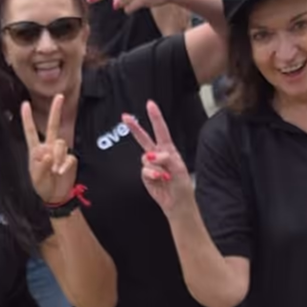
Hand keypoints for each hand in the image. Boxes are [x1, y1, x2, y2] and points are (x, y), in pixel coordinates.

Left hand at [21, 95, 78, 206]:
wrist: (56, 196)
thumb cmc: (42, 186)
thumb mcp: (36, 177)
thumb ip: (41, 165)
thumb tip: (48, 153)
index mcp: (36, 150)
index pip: (31, 132)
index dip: (28, 119)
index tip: (25, 104)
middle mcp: (48, 147)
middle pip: (52, 126)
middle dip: (56, 111)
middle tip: (59, 96)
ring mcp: (60, 152)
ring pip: (61, 144)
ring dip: (58, 157)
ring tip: (54, 171)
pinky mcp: (69, 159)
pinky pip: (69, 157)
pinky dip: (64, 164)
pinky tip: (60, 172)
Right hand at [121, 100, 194, 214]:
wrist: (177, 202)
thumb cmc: (181, 184)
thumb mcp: (179, 168)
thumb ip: (167, 158)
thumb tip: (152, 155)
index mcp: (168, 149)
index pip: (161, 130)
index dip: (155, 117)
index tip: (150, 104)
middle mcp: (158, 154)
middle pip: (144, 138)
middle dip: (135, 128)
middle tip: (125, 117)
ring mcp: (150, 165)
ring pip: (146, 158)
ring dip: (156, 167)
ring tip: (165, 176)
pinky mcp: (145, 176)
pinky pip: (145, 170)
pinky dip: (153, 175)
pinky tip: (160, 180)